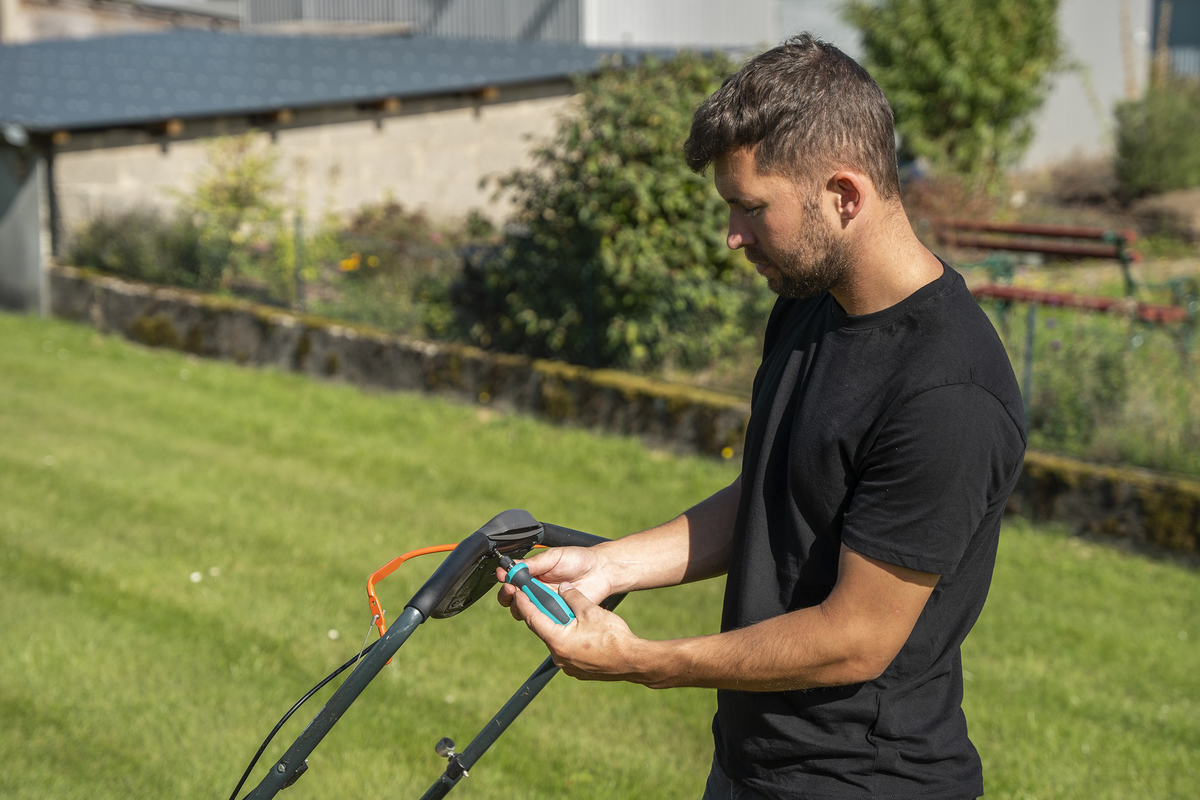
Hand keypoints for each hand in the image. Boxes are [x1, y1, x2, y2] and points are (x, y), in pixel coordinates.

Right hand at [495, 546, 613, 618]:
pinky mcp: (555, 615)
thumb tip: (513, 567)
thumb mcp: (554, 557)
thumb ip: (534, 563)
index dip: (505, 578)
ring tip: (526, 599)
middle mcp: (536, 589)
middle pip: (512, 598)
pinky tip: (541, 609)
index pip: (511, 578)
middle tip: (511, 590)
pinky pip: (542, 619)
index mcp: (532, 573)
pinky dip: (538, 616)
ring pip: (524, 611)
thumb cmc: (578, 560)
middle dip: (507, 595)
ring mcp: (545, 603)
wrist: (601, 572)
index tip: (503, 576)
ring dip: (520, 606)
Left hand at [510, 581, 652, 683]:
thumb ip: (573, 597)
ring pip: (556, 640)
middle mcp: (558, 655)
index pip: (533, 618)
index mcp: (557, 640)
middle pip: (543, 629)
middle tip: (541, 599)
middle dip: (542, 614)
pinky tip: (579, 631)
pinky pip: (567, 650)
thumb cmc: (613, 637)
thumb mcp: (590, 610)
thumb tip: (564, 588)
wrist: (632, 661)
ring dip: (557, 627)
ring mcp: (567, 665)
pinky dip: (569, 639)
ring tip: (566, 614)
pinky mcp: (577, 670)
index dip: (524, 603)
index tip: (517, 593)